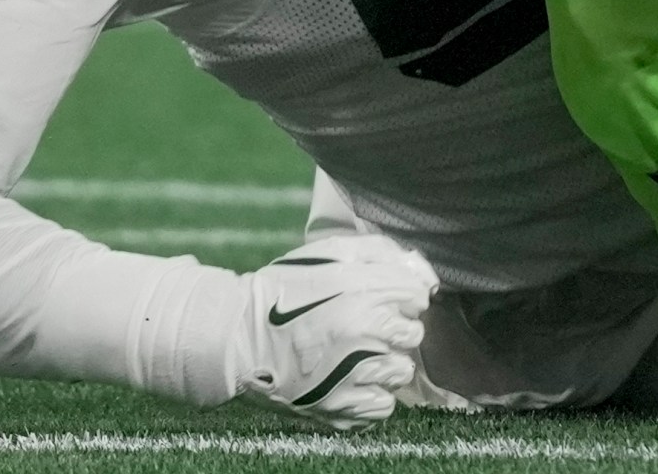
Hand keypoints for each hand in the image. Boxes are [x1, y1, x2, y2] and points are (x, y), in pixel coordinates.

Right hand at [230, 234, 435, 429]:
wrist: (235, 337)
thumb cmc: (283, 290)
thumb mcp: (329, 254)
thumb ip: (381, 253)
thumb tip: (422, 272)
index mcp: (364, 291)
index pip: (418, 295)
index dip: (399, 295)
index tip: (378, 299)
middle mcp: (365, 332)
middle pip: (413, 333)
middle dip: (394, 329)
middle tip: (364, 329)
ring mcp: (354, 373)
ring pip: (402, 371)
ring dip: (385, 364)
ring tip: (355, 357)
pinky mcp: (340, 406)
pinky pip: (384, 405)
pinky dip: (371, 395)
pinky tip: (349, 381)